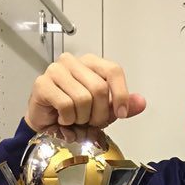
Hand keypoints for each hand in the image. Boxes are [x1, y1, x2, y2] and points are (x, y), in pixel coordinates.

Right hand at [25, 52, 146, 131]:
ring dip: (82, 119)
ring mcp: (56, 70)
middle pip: (99, 88)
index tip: (121, 113)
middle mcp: (73, 62)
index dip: (121, 95)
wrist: (48, 123)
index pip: (113, 70)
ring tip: (75, 119)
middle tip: (91, 121)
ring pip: (82, 99)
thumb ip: (124, 106)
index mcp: (90, 63)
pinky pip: (66, 106)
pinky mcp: (43, 84)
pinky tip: (62, 119)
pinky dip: (68, 120)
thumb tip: (141, 102)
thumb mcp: (104, 111)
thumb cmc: (74, 112)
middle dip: (99, 114)